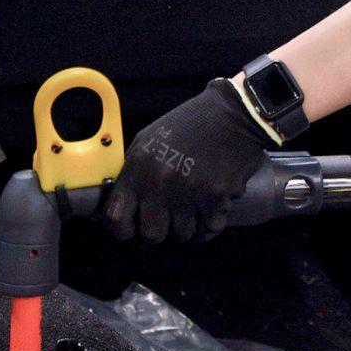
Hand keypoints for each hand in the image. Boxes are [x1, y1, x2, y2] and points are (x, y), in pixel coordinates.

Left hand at [104, 80, 270, 243]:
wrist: (233, 114)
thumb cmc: (188, 126)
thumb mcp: (149, 140)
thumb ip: (134, 173)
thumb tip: (127, 206)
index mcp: (138, 168)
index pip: (116, 218)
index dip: (123, 230)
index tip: (132, 228)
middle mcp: (160, 184)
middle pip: (152, 236)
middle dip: (160, 230)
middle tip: (169, 218)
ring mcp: (190, 194)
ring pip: (182, 236)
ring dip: (187, 227)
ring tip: (193, 210)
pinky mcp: (217, 199)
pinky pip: (209, 231)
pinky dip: (210, 225)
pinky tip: (211, 210)